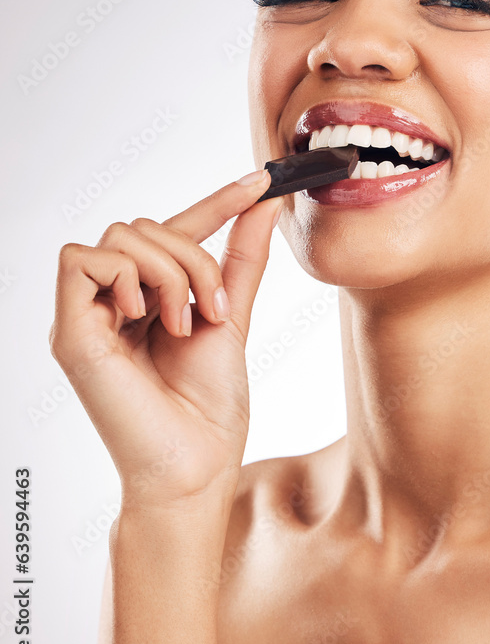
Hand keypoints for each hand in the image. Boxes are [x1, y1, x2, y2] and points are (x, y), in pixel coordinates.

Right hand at [49, 169, 281, 507]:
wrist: (196, 463)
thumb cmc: (209, 405)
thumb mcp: (230, 315)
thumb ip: (240, 258)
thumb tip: (266, 201)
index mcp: (149, 299)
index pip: (174, 231)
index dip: (216, 202)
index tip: (262, 181)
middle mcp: (113, 302)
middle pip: (146, 227)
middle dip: (194, 258)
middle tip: (212, 311)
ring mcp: (88, 316)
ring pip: (122, 236)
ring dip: (170, 271)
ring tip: (184, 323)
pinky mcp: (69, 332)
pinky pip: (81, 260)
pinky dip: (127, 276)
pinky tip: (149, 316)